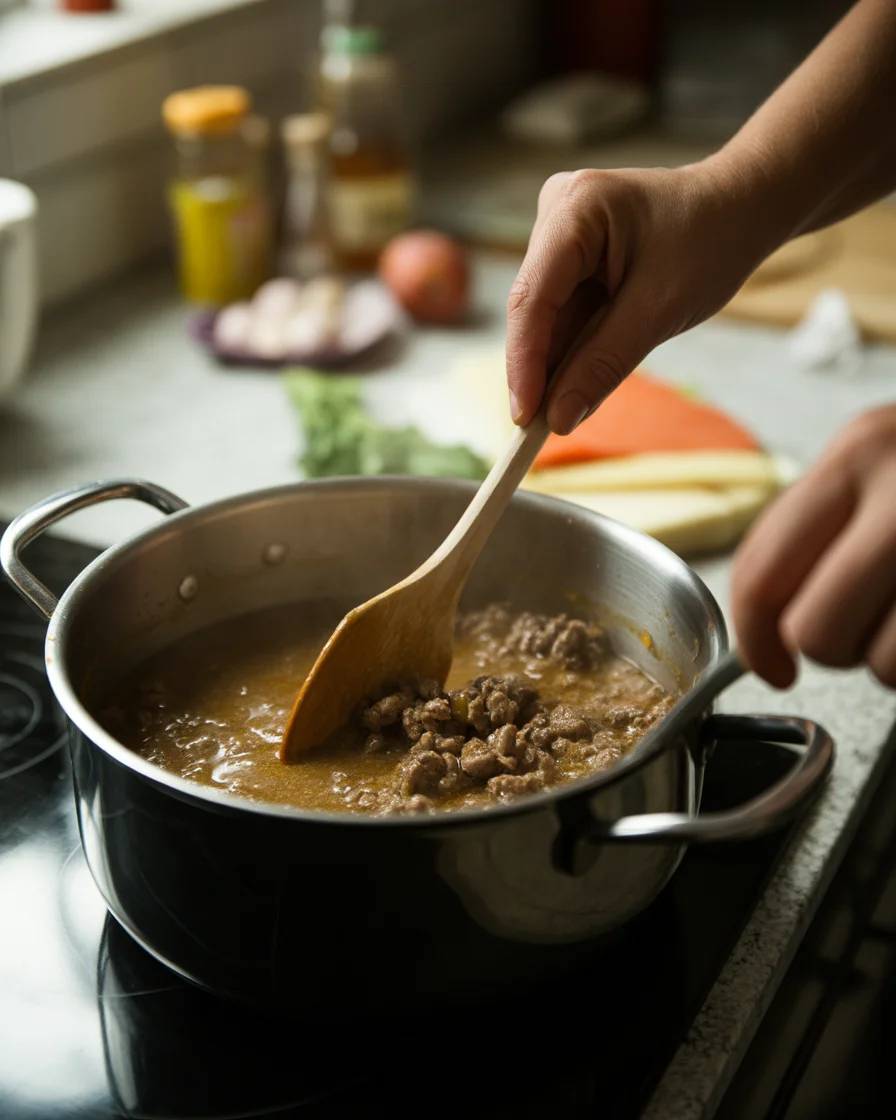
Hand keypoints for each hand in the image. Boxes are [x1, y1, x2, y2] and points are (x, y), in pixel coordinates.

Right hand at [506, 160, 780, 433]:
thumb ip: (603, 364)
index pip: (532, 299)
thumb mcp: (659, 311)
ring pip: (544, 314)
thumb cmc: (711, 242)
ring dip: (556, 362)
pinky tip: (579, 378)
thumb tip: (558, 418)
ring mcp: (558, 229)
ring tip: (565, 409)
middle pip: (532, 308)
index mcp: (575, 209)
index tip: (525, 418)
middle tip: (539, 430)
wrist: (740, 208)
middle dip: (539, 369)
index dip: (524, 363)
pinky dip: (571, 346)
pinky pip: (560, 309)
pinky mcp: (568, 250)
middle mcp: (556, 210)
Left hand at [732, 406, 895, 688]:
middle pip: (815, 631)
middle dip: (834, 648)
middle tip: (867, 626)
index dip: (755, 638)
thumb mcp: (879, 460)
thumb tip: (764, 623)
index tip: (771, 664)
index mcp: (857, 455)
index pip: (762, 569)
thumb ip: (819, 527)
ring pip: (883, 666)